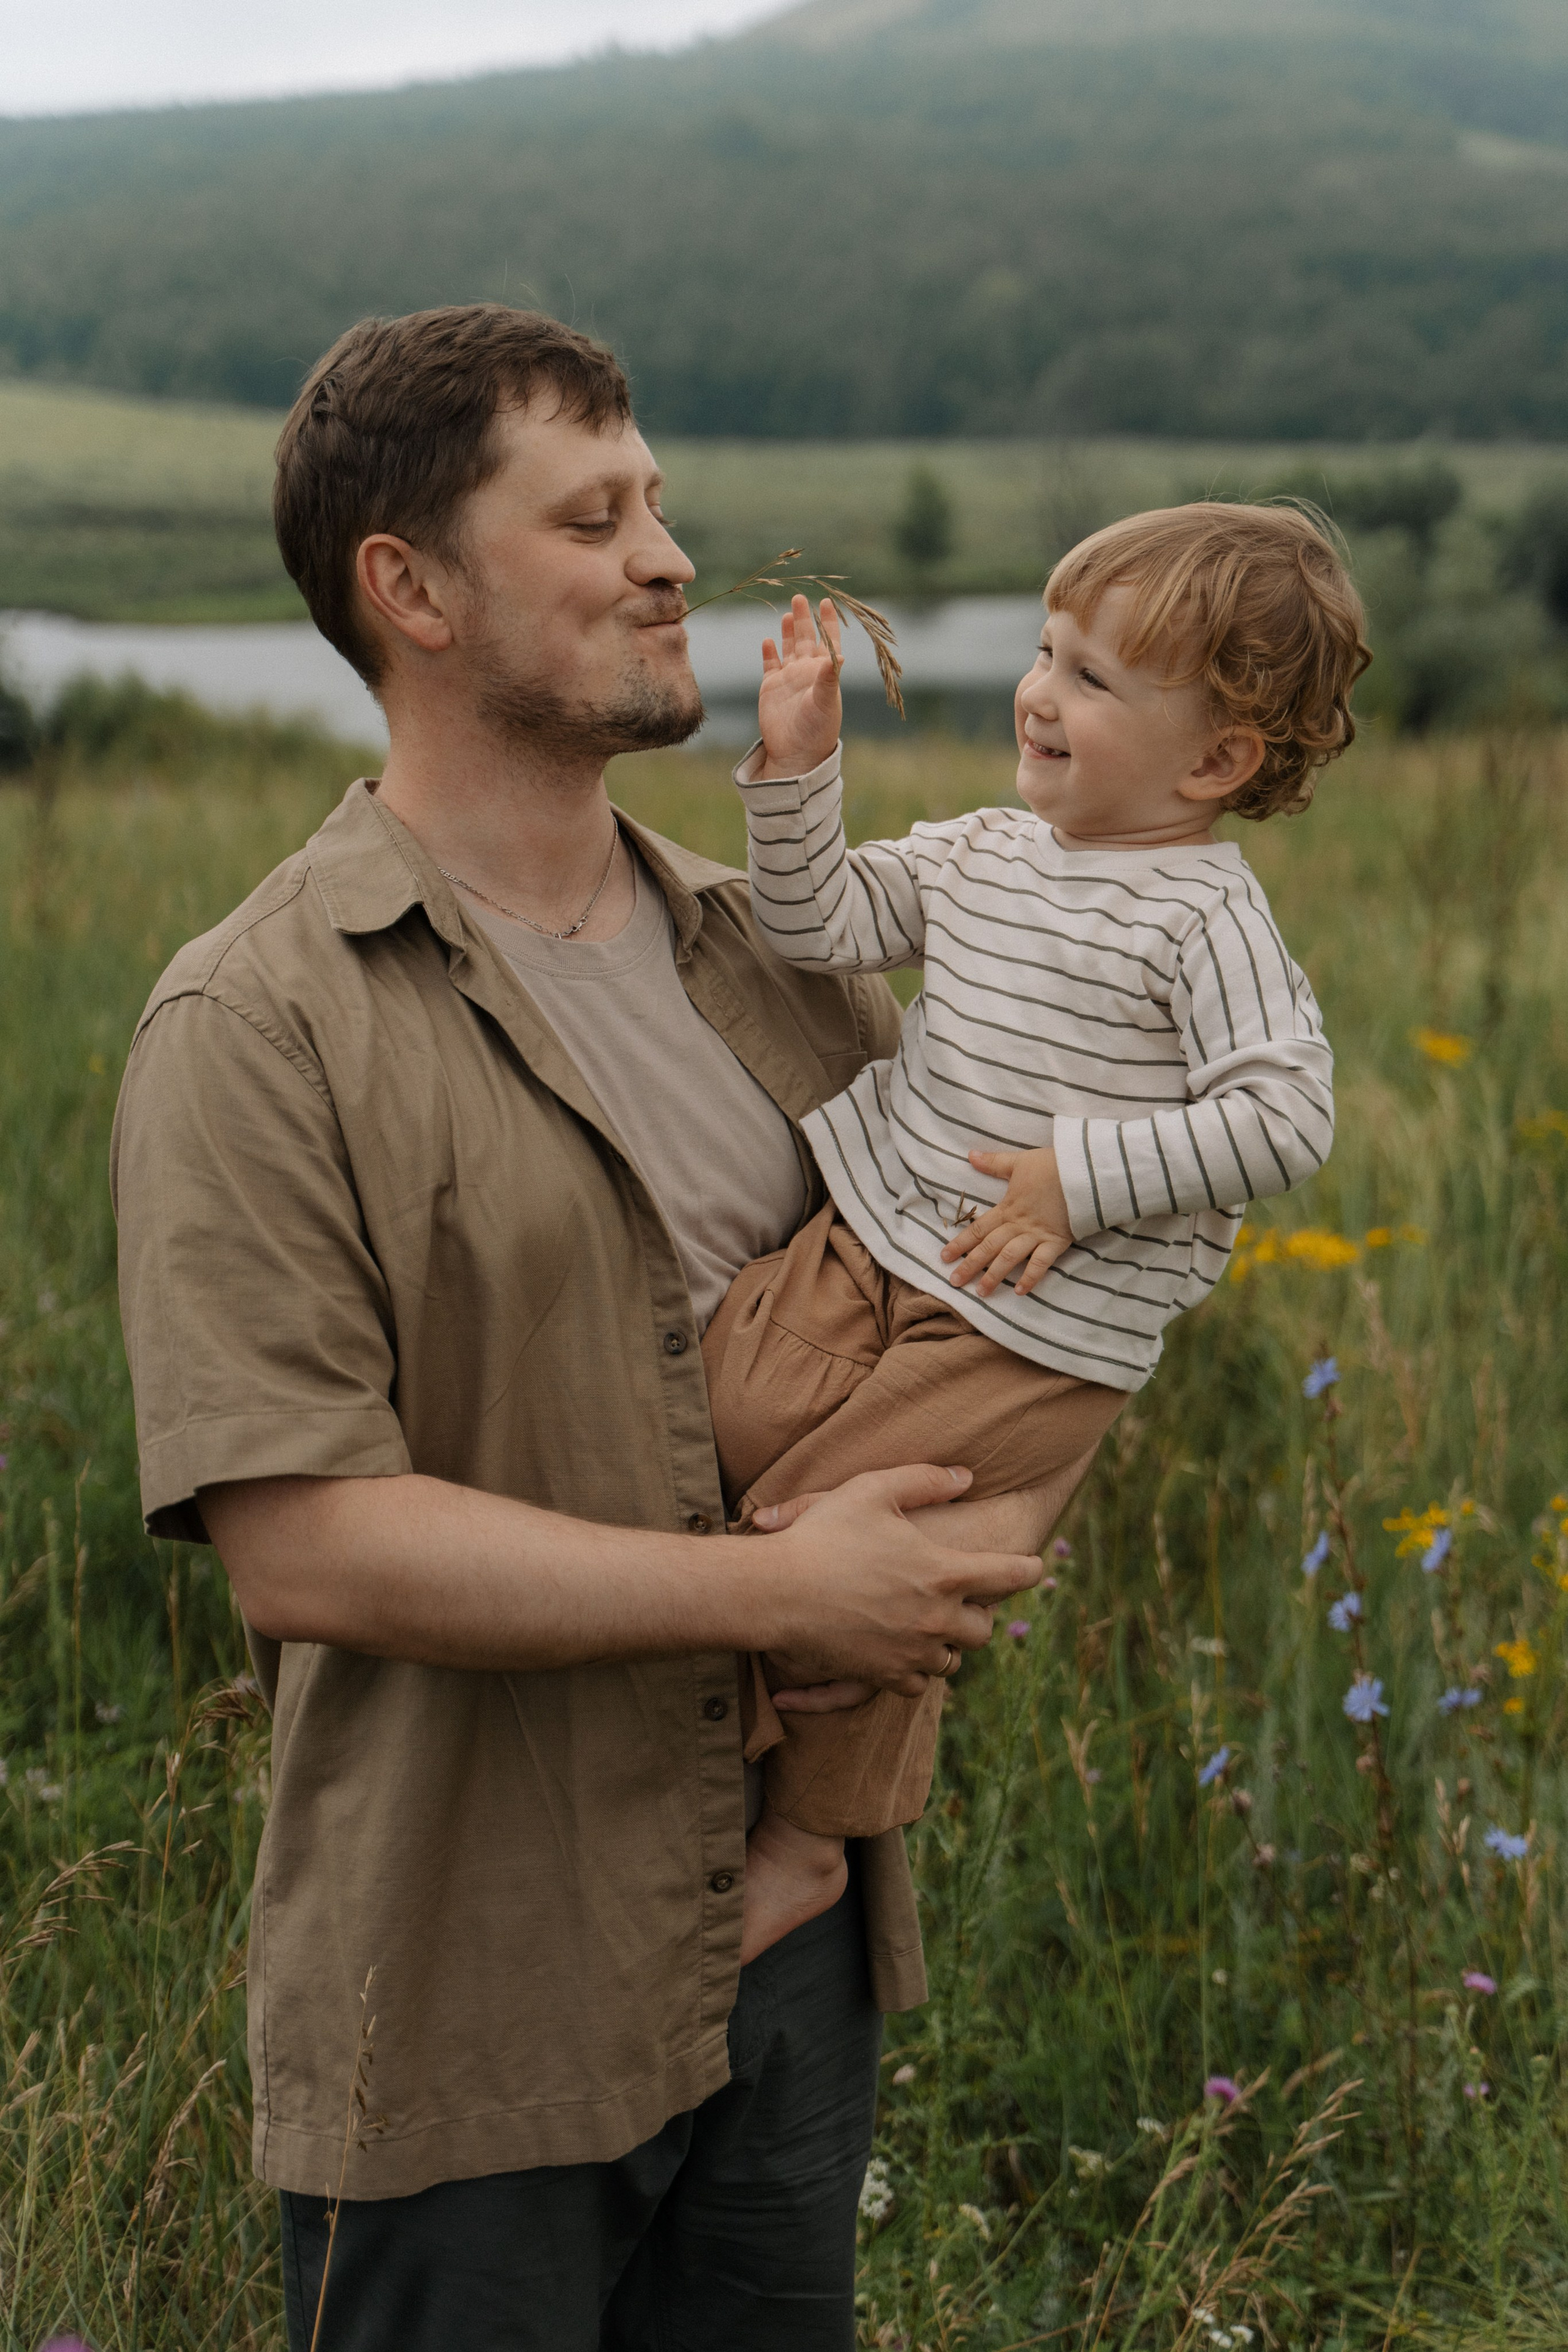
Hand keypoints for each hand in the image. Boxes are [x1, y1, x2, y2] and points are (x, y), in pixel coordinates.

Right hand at [750, 1462, 1038, 1697]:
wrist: (775, 1592)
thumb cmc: (823, 1535)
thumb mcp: (873, 1489)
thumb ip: (925, 1480)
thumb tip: (965, 1477)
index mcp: (943, 1573)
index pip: (1009, 1575)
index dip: (1028, 1568)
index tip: (1036, 1566)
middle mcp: (935, 1619)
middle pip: (984, 1629)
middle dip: (982, 1612)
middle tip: (969, 1598)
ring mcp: (910, 1652)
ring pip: (953, 1659)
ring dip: (949, 1642)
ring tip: (935, 1624)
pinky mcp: (883, 1675)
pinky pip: (918, 1683)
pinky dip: (918, 1669)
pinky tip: (907, 1650)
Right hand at [757, 594, 842, 777]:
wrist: (796, 753)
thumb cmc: (817, 730)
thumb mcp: (825, 702)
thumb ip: (829, 677)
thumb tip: (838, 652)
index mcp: (823, 672)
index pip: (827, 640)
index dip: (827, 621)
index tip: (826, 602)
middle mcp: (807, 672)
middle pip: (806, 638)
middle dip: (804, 618)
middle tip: (800, 597)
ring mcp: (789, 679)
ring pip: (789, 648)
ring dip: (789, 631)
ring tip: (787, 614)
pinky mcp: (771, 688)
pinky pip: (770, 665)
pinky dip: (769, 653)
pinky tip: (768, 640)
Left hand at [940, 1145, 1073, 1297]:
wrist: (1085, 1172)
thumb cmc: (1053, 1165)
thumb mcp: (1020, 1161)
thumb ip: (994, 1163)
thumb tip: (970, 1155)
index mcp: (1007, 1208)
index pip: (978, 1229)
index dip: (960, 1243)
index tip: (944, 1257)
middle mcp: (1018, 1225)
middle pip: (989, 1247)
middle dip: (970, 1266)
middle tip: (954, 1282)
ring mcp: (1037, 1234)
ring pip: (1010, 1258)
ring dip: (995, 1276)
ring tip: (981, 1293)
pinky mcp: (1057, 1241)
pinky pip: (1042, 1263)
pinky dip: (1031, 1277)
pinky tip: (1020, 1292)